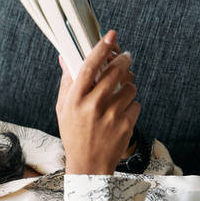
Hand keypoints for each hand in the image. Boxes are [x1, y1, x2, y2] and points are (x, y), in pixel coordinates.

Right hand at [56, 30, 140, 174]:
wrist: (88, 165)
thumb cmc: (74, 134)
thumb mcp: (63, 109)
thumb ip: (67, 83)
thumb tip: (64, 58)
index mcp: (75, 100)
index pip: (88, 67)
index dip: (100, 48)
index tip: (110, 35)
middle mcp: (93, 106)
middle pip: (114, 71)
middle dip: (123, 60)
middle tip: (125, 57)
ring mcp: (111, 116)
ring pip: (130, 87)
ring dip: (128, 86)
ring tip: (120, 94)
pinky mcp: (126, 125)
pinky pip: (136, 104)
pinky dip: (131, 106)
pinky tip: (121, 114)